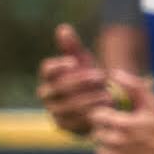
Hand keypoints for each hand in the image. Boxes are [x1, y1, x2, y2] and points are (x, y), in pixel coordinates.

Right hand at [38, 23, 116, 138]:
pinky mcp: (62, 125)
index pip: (47, 69)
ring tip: (108, 95)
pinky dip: (90, 115)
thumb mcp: (84, 62)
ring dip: (89, 99)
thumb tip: (63, 28)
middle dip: (80, 82)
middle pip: (58, 88)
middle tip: (101, 78)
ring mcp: (52, 111)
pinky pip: (73, 121)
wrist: (98, 104)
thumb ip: (72, 47)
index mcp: (49, 76)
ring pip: (67, 105)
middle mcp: (46, 94)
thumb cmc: (89, 79)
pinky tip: (105, 109)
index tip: (75, 62)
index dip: (59, 65)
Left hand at [88, 72, 153, 153]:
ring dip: (109, 149)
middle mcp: (117, 142)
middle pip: (96, 134)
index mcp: (124, 124)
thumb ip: (133, 86)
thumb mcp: (152, 104)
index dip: (106, 117)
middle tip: (125, 135)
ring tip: (128, 148)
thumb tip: (114, 73)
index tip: (118, 120)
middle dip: (108, 133)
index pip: (96, 116)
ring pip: (99, 150)